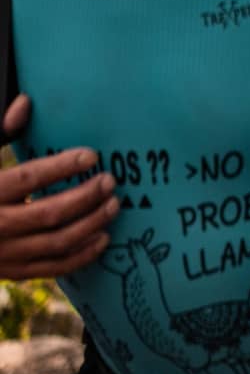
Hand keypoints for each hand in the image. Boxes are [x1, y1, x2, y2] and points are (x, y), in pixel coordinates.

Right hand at [0, 95, 117, 278]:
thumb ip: (0, 132)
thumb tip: (26, 102)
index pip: (28, 178)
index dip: (61, 166)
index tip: (92, 154)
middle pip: (48, 213)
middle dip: (85, 197)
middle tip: (110, 181)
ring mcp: (5, 254)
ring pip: (55, 243)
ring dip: (90, 225)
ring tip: (114, 205)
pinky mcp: (13, 271)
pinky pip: (52, 268)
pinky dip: (80, 256)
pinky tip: (103, 239)